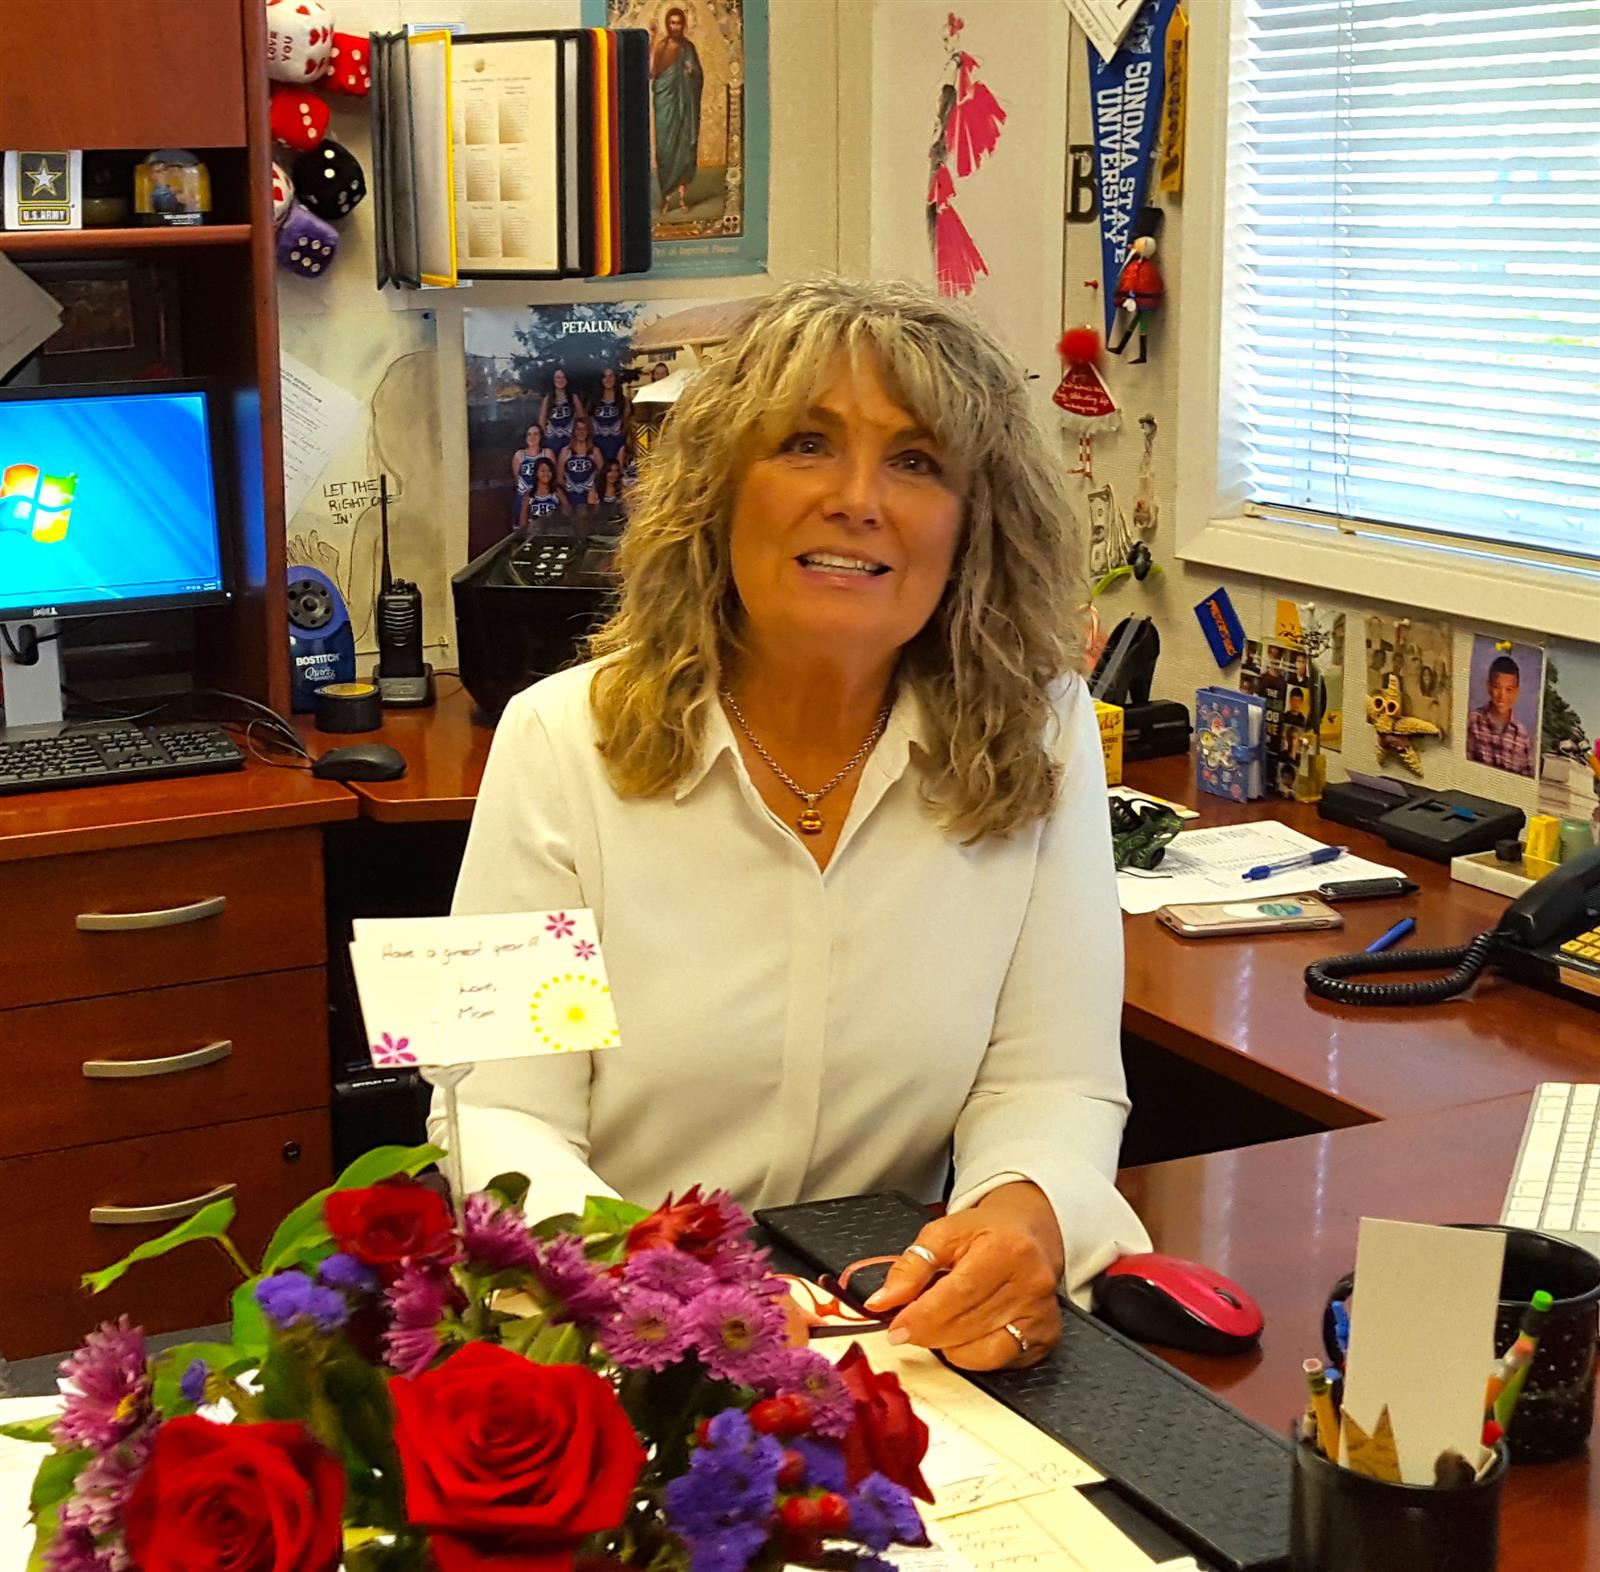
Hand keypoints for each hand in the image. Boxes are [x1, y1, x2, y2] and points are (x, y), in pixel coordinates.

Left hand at [863, 1182, 1063, 1369]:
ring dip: (948, 1345)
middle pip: (967, 1327)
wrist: (1030, 1234)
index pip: (957, 1295)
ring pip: (981, 1352)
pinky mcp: (1046, 1337)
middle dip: (928, 1333)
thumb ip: (911, 1266)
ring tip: (939, 1323)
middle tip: (908, 1327)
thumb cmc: (986, 1232)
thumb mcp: (943, 1233)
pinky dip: (972, 1354)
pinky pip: (999, 1362)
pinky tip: (964, 1334)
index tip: (896, 1328)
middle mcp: (1031, 1284)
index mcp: (1006, 1250)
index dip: (922, 1317)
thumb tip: (882, 1302)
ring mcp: (1041, 1314)